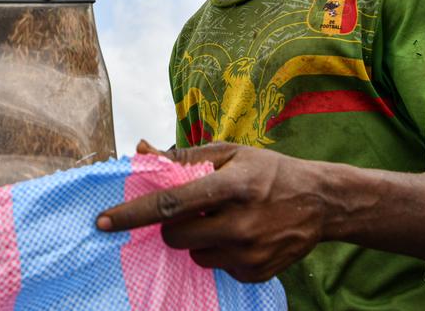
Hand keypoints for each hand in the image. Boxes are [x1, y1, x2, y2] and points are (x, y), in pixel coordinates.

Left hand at [96, 140, 324, 282]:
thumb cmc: (268, 171)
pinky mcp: (256, 273)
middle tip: (194, 209)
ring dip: (197, 239)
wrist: (321, 202)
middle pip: (175, 236)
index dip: (132, 213)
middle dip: (172, 224)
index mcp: (231, 185)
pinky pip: (217, 268)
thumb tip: (138, 150)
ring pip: (194, 255)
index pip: (170, 203)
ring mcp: (250, 252)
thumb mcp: (229, 153)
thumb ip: (182, 157)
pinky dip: (219, 252)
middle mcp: (240, 222)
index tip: (103, 222)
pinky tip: (241, 234)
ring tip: (223, 219)